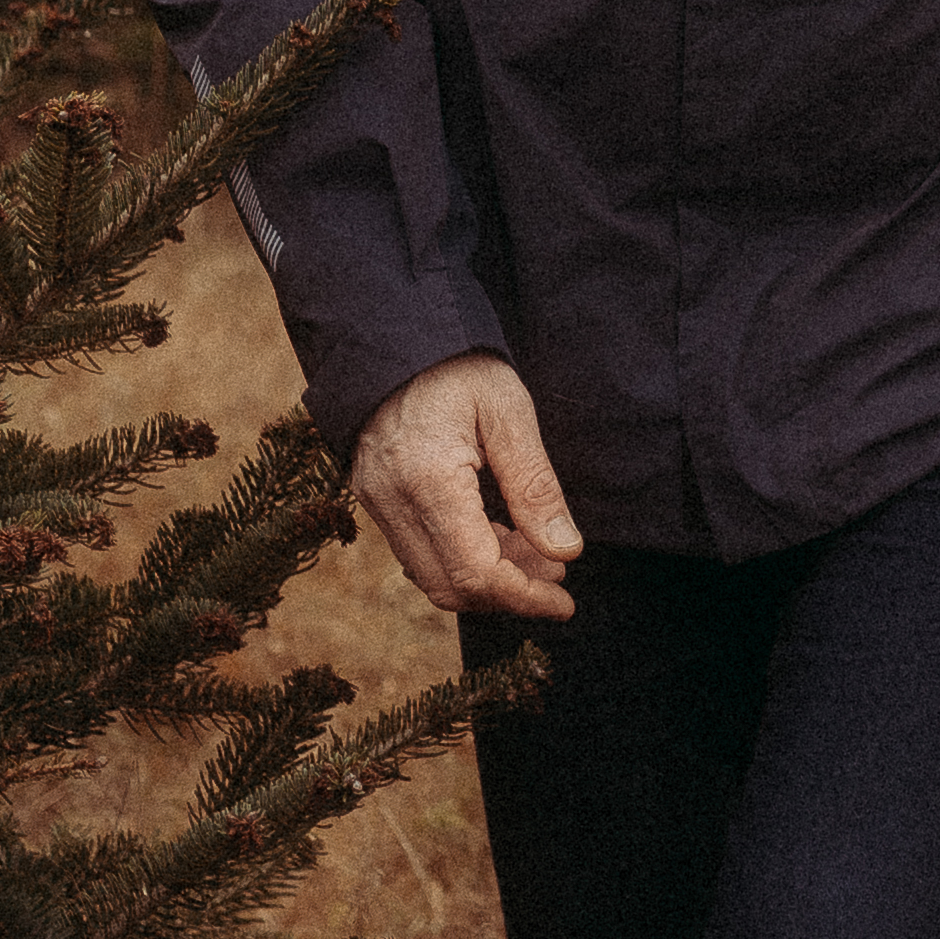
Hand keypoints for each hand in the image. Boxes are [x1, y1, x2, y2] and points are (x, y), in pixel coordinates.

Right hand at [350, 355, 582, 619]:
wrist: (395, 335)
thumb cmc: (457, 365)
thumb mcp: (509, 413)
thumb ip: (536, 487)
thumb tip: (565, 552)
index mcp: (427, 480)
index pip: (474, 572)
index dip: (523, 597)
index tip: (564, 602)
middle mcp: (391, 501)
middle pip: (450, 586)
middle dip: (508, 592)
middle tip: (556, 576)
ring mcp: (376, 502)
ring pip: (432, 576)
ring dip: (487, 578)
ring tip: (536, 553)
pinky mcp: (374, 498)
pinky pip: (417, 552)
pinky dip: (461, 557)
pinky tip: (499, 535)